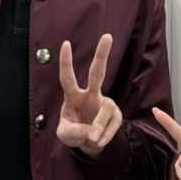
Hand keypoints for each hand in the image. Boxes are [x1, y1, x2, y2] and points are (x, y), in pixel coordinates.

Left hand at [57, 34, 122, 157]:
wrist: (88, 144)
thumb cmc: (73, 133)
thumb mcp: (65, 135)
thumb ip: (73, 132)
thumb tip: (91, 132)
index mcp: (73, 96)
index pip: (67, 78)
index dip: (66, 62)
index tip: (66, 43)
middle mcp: (90, 95)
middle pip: (97, 73)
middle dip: (102, 55)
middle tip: (107, 36)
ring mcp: (104, 104)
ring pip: (106, 109)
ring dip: (99, 125)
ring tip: (93, 139)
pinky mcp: (115, 116)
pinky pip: (112, 125)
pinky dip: (105, 135)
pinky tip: (98, 142)